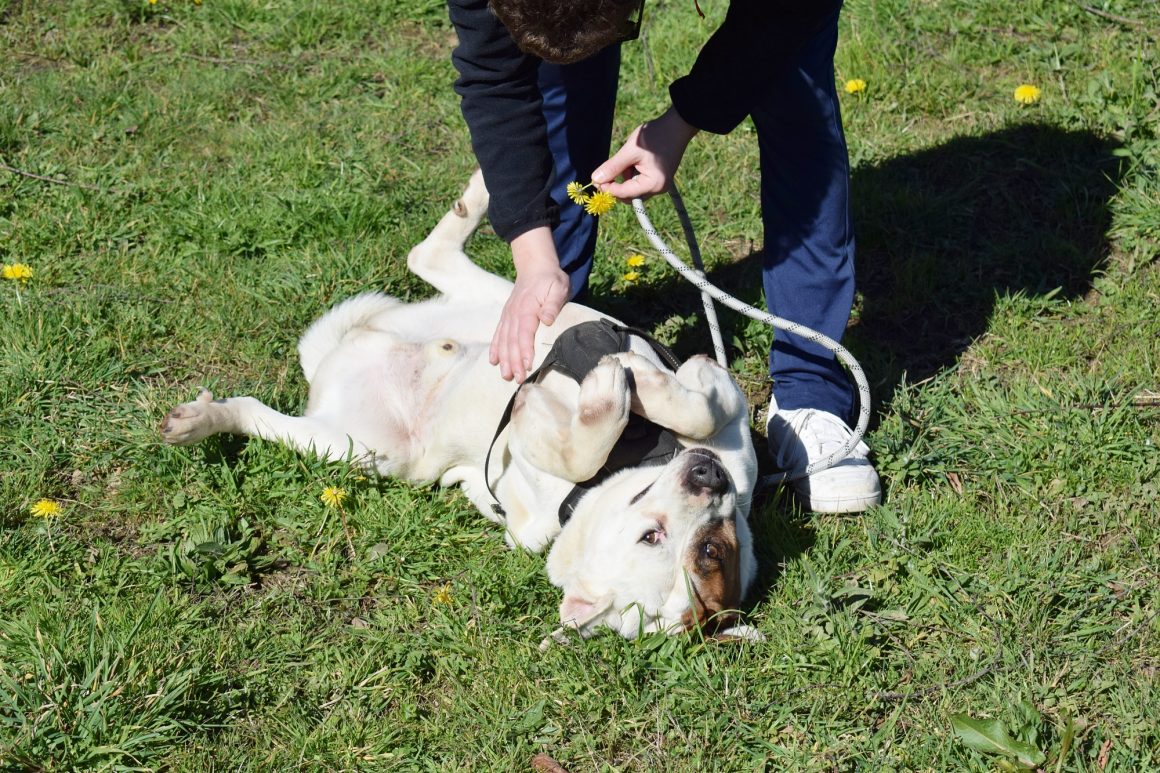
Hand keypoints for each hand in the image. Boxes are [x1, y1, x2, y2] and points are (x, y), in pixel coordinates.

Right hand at [491, 227, 569, 381]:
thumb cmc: (551, 279)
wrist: (535, 266)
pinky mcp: (507, 316)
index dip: (525, 350)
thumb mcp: (558, 287)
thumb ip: (553, 303)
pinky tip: (494, 361)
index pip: (525, 332)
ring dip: (504, 359)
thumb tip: (547, 319)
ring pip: (504, 340)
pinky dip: (495, 348)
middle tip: (517, 379)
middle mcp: (514, 313)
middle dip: (514, 361)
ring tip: (506, 376)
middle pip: (512, 341)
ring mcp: (509, 315)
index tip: (528, 365)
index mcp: (527, 308)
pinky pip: (499, 334)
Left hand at [591, 106, 698, 201]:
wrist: (677, 124)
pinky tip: (632, 160)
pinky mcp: (659, 179)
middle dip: (616, 186)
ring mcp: (660, 185)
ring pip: (633, 190)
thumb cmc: (654, 136)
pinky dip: (631, 175)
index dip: (607, 188)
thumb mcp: (630, 150)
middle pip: (629, 196)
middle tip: (605, 171)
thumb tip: (595, 179)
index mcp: (653, 184)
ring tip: (626, 158)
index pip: (624, 193)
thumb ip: (612, 167)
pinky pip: (640, 183)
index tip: (595, 179)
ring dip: (624, 179)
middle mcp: (658, 189)